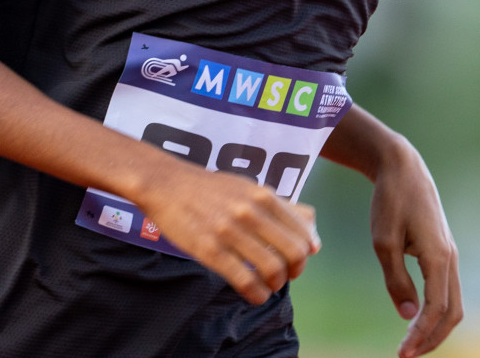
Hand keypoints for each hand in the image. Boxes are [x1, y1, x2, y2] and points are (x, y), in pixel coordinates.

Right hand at [135, 159, 320, 304]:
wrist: (167, 184)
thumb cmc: (211, 189)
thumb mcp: (249, 187)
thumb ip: (280, 207)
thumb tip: (313, 232)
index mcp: (264, 196)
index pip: (303, 233)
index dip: (306, 253)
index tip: (296, 261)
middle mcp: (251, 212)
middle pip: (294, 253)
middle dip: (295, 271)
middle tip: (285, 276)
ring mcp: (230, 232)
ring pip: (273, 269)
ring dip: (275, 284)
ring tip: (268, 285)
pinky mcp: (210, 250)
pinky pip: (245, 281)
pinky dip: (257, 294)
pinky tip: (255, 295)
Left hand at [370, 142, 461, 356]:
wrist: (402, 168)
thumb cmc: (390, 202)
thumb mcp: (383, 242)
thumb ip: (397, 280)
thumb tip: (409, 316)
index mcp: (438, 257)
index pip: (435, 309)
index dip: (420, 335)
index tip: (401, 352)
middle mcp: (451, 259)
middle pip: (452, 313)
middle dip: (432, 339)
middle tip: (406, 355)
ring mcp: (450, 255)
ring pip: (454, 304)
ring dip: (436, 328)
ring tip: (412, 344)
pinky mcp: (443, 252)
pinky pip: (448, 291)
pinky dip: (437, 312)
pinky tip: (418, 319)